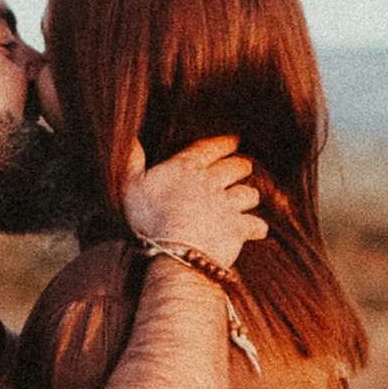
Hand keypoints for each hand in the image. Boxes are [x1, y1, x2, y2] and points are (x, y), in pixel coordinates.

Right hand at [124, 134, 266, 273]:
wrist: (174, 250)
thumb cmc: (149, 219)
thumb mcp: (131, 185)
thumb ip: (132, 160)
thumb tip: (130, 138)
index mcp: (186, 168)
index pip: (208, 149)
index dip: (222, 144)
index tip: (233, 141)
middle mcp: (211, 182)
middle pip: (235, 168)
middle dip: (240, 167)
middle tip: (243, 167)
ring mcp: (228, 205)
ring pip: (248, 194)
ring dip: (248, 196)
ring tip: (248, 199)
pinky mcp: (238, 228)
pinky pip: (256, 225)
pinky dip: (256, 227)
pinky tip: (256, 230)